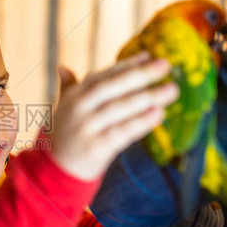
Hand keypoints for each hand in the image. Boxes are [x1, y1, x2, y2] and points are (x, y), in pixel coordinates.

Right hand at [48, 53, 177, 180]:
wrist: (54, 170)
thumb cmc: (65, 135)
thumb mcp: (63, 108)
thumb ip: (67, 87)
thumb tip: (62, 68)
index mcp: (76, 94)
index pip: (104, 75)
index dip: (127, 64)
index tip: (148, 56)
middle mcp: (80, 107)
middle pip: (114, 87)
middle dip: (141, 75)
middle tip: (166, 65)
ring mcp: (87, 127)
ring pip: (121, 108)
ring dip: (148, 97)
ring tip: (171, 90)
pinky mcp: (96, 147)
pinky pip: (123, 132)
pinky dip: (141, 122)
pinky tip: (158, 114)